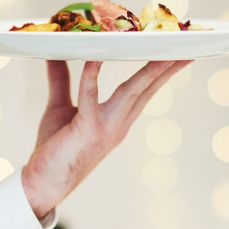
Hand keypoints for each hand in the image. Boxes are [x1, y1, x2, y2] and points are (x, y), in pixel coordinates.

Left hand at [21, 59, 191, 218]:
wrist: (42, 183)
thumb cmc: (53, 149)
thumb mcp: (59, 108)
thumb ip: (61, 80)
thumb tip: (55, 52)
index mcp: (117, 120)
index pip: (145, 91)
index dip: (162, 72)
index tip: (177, 53)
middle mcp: (118, 125)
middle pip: (148, 90)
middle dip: (168, 67)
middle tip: (186, 44)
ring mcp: (106, 128)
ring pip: (132, 92)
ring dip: (148, 70)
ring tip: (162, 51)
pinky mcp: (88, 130)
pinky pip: (91, 97)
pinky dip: (92, 76)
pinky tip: (95, 58)